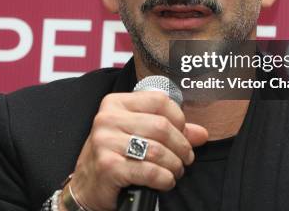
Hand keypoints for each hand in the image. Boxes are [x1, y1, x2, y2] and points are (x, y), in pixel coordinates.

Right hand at [63, 91, 208, 210]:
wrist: (86, 187)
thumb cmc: (113, 157)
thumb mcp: (137, 136)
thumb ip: (170, 131)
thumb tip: (202, 133)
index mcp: (115, 103)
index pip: (159, 100)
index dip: (179, 119)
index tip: (183, 134)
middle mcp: (107, 118)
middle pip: (161, 126)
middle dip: (181, 146)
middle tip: (185, 159)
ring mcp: (105, 141)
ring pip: (157, 149)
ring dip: (174, 165)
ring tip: (175, 171)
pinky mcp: (108, 166)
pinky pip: (149, 170)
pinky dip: (164, 179)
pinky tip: (165, 181)